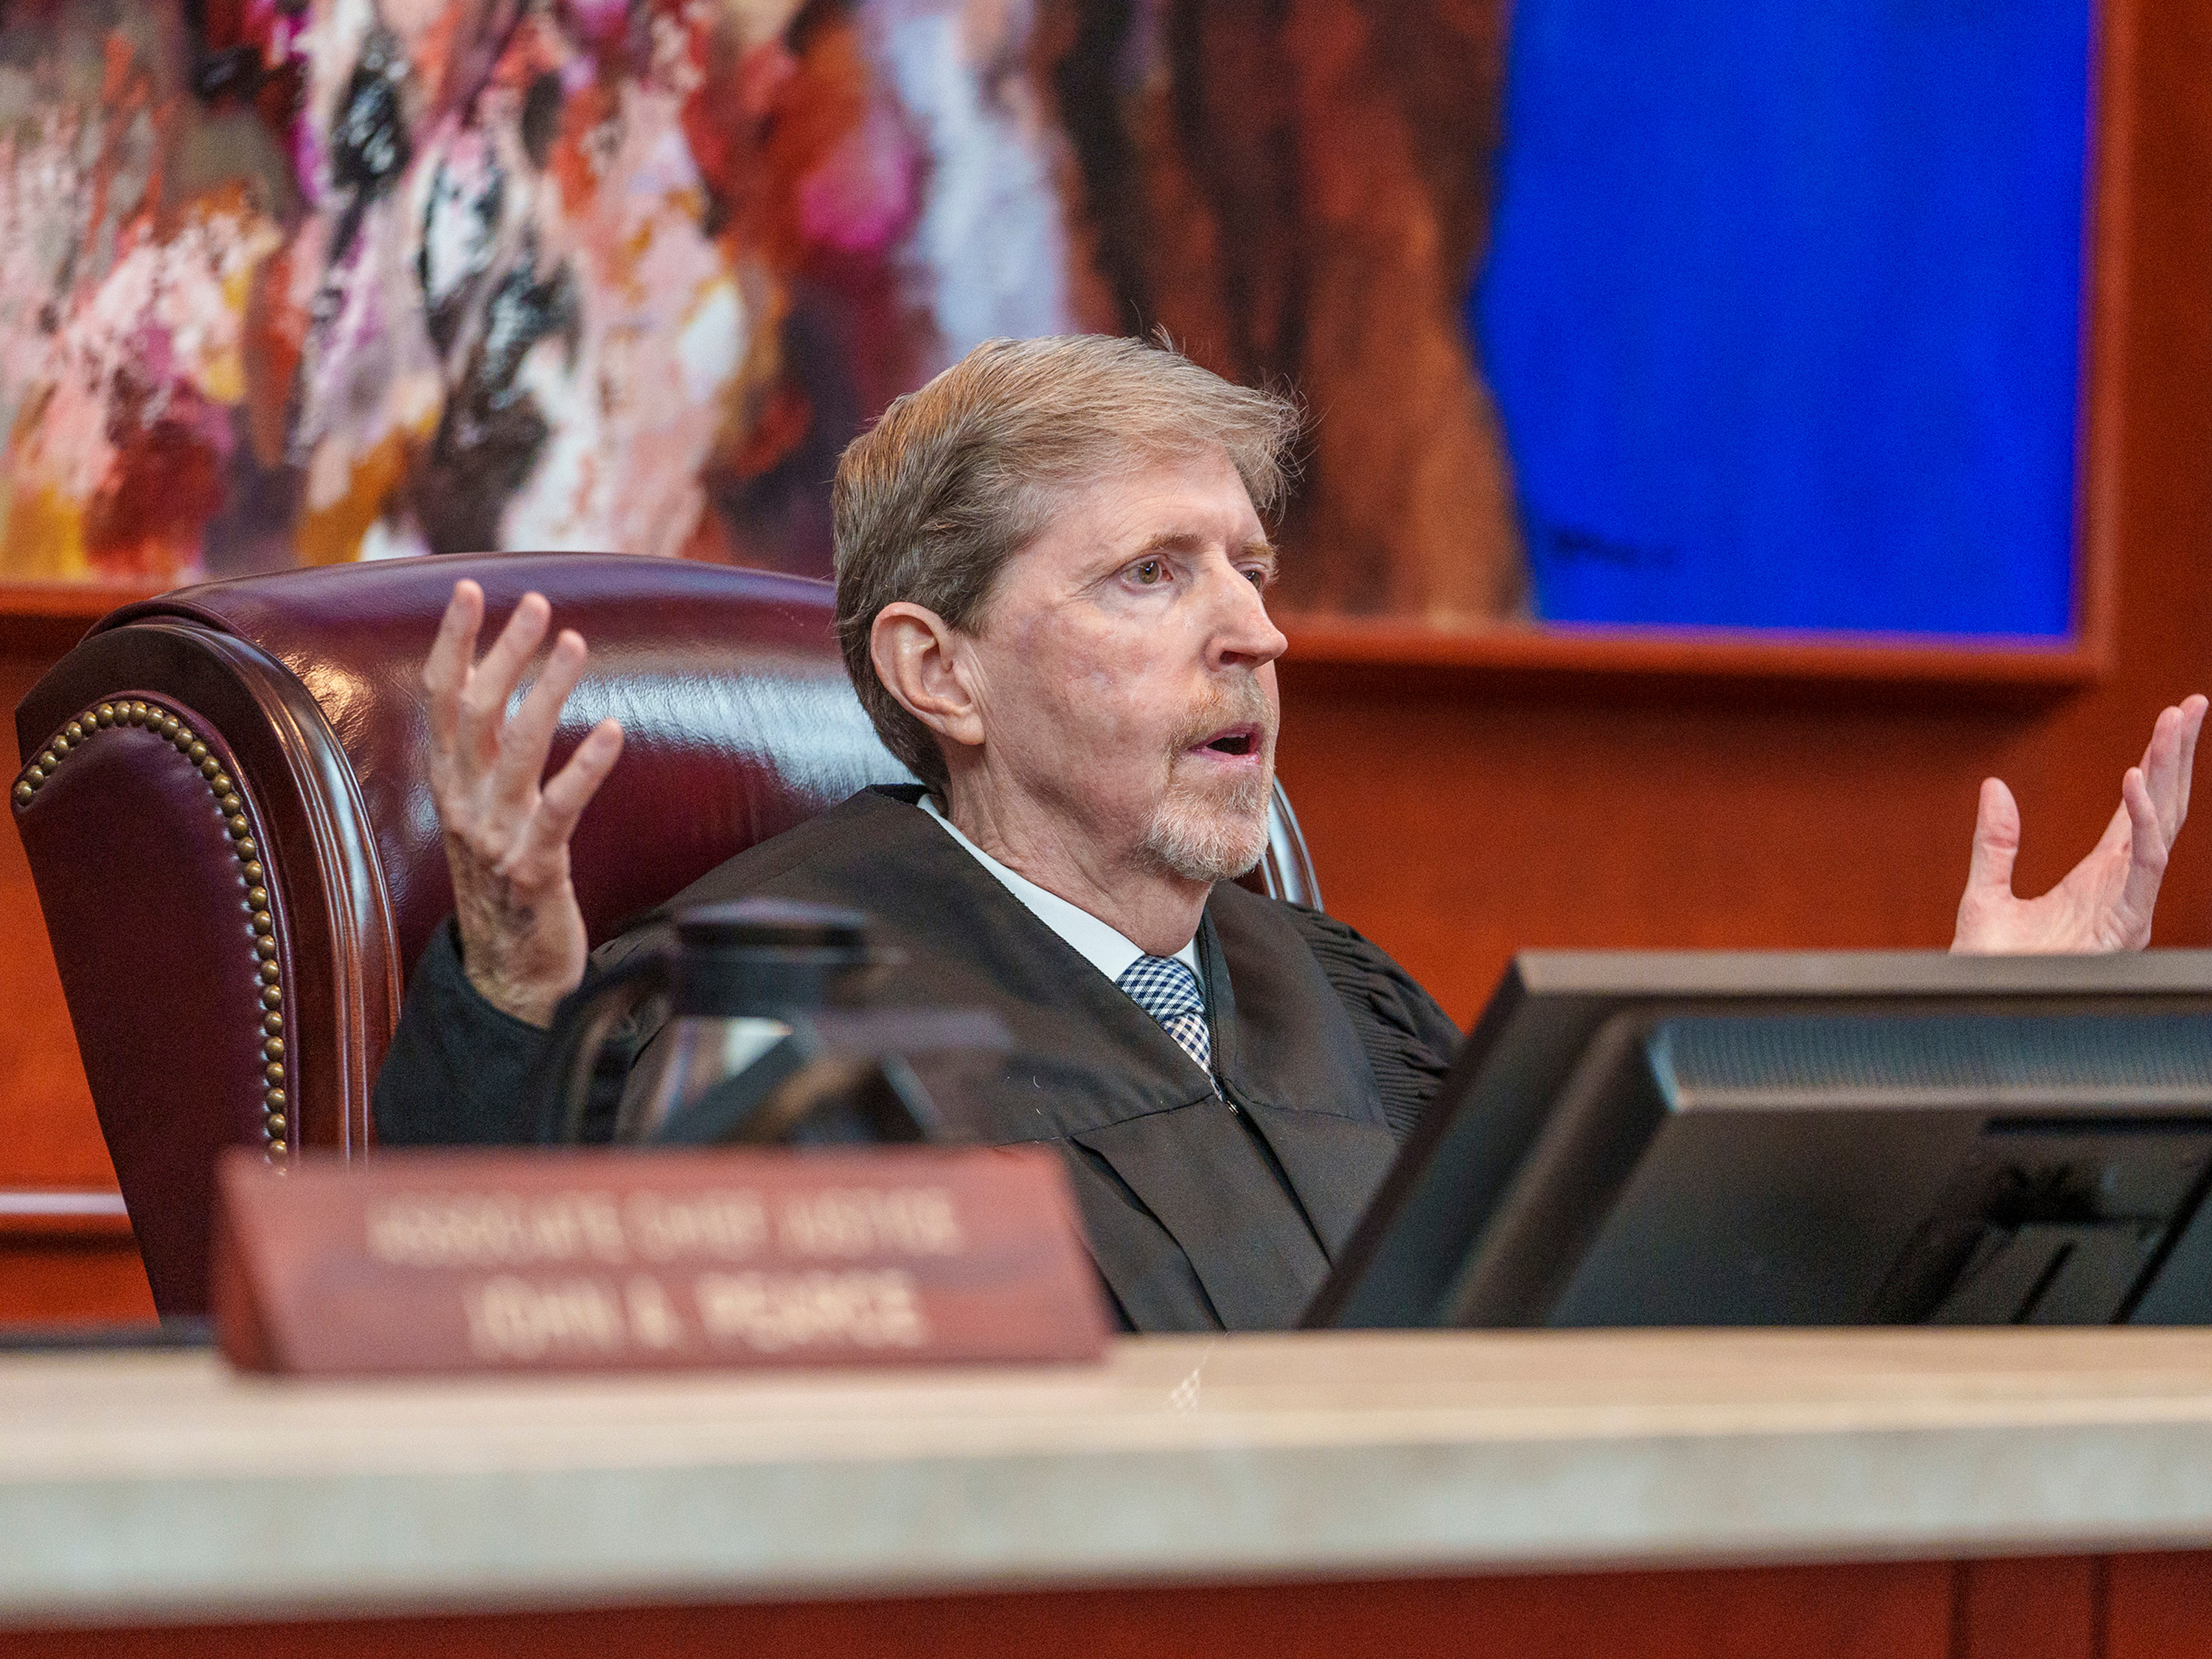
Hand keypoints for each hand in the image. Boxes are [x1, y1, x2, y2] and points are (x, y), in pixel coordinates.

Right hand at [424, 581, 624, 1025]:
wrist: (510, 974)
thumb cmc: (511, 880)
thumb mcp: (490, 809)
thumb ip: (491, 754)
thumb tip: (500, 685)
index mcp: (451, 785)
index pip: (441, 699)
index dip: (453, 642)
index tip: (471, 589)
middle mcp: (464, 805)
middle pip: (473, 712)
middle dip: (502, 652)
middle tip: (537, 603)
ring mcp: (495, 838)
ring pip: (514, 750)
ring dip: (545, 691)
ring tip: (576, 643)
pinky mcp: (534, 869)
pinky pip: (559, 810)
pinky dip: (586, 767)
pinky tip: (614, 730)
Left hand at [1953, 695, 2206, 953]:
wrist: (1980, 1009)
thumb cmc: (1989, 967)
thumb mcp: (1985, 893)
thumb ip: (1996, 842)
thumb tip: (1995, 787)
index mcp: (2099, 878)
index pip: (2137, 811)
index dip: (2156, 766)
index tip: (2172, 720)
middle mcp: (2121, 887)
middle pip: (2161, 809)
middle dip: (2178, 757)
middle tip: (2194, 705)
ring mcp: (2127, 904)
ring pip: (2161, 827)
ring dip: (2168, 774)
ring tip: (2175, 724)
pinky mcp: (2123, 923)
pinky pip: (2142, 863)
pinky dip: (2140, 822)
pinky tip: (2134, 781)